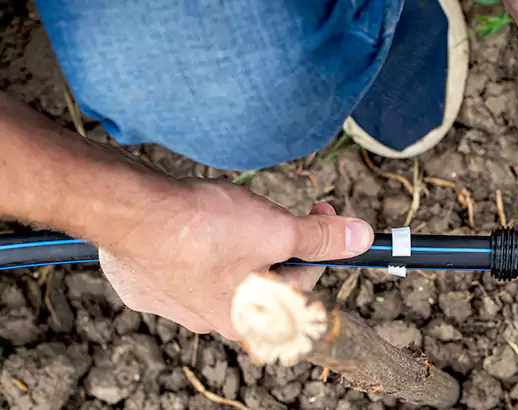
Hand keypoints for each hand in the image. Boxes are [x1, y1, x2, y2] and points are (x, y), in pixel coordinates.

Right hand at [98, 180, 372, 338]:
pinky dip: (190, 241)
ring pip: (220, 267)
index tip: (319, 210)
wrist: (126, 209)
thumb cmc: (201, 227)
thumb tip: (362, 238)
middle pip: (259, 276)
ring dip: (232, 238)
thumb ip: (321, 237)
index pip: (300, 281)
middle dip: (270, 239)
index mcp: (246, 318)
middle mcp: (208, 320)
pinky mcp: (142, 282)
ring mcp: (171, 304)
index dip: (315, 242)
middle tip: (268, 206)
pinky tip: (187, 218)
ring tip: (223, 208)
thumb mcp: (275, 229)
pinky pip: (179, 263)